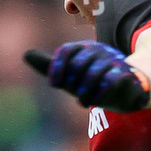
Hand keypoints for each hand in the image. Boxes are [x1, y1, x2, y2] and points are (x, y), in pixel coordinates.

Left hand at [25, 43, 150, 111]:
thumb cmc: (91, 82)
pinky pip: (110, 81)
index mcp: (83, 48)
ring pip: (93, 74)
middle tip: (73, 92)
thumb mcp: (68, 75)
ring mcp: (112, 61)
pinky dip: (99, 94)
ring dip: (84, 92)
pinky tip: (94, 102)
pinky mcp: (124, 74)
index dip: (57, 68)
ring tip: (82, 102)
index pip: (66, 50)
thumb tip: (25, 54)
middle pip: (78, 64)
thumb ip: (49, 66)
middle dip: (72, 82)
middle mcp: (98, 50)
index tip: (54, 85)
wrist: (123, 92)